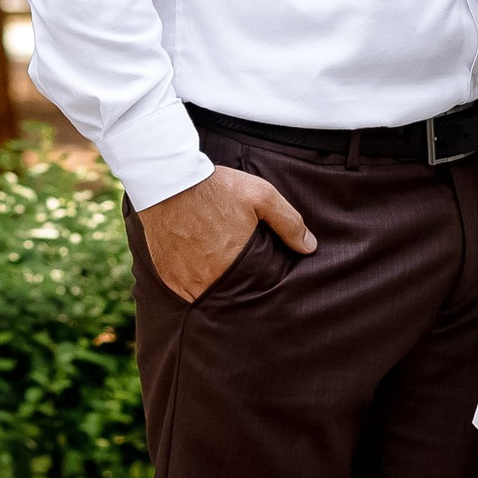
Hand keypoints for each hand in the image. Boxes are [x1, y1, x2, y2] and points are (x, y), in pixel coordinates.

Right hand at [139, 163, 314, 300]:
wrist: (169, 181)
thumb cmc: (216, 187)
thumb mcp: (261, 196)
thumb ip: (289, 222)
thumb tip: (309, 247)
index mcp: (236, 264)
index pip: (258, 287)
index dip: (263, 280)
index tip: (264, 272)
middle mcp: (210, 279)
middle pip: (234, 294)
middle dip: (242, 287)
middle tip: (243, 272)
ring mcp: (186, 281)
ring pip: (210, 296)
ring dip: (218, 288)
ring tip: (222, 272)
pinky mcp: (169, 277)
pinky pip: (187, 292)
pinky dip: (196, 285)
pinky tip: (202, 269)